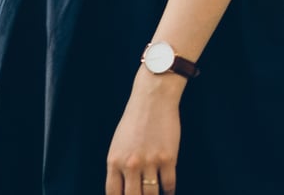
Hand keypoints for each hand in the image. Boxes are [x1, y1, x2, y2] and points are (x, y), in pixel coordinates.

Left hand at [106, 69, 184, 194]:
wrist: (153, 98)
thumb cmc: (135, 119)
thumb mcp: (118, 144)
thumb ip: (118, 166)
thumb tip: (124, 188)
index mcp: (114, 161)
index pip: (113, 194)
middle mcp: (130, 164)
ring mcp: (150, 162)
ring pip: (152, 194)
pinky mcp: (168, 158)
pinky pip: (169, 184)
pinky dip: (169, 191)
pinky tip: (168, 191)